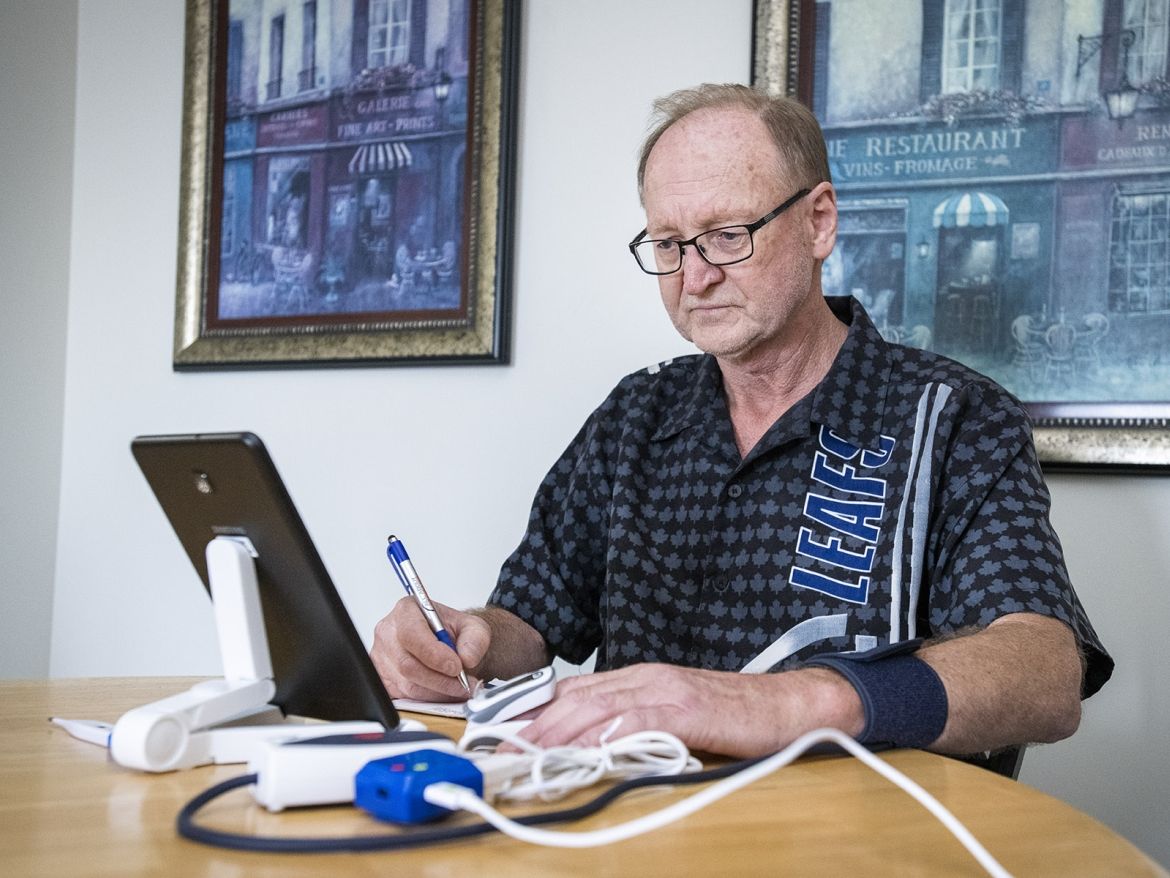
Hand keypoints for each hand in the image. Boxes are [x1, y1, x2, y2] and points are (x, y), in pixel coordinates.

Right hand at [370, 597, 490, 700]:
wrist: (447, 644)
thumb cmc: (453, 632)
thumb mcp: (473, 627)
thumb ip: (475, 639)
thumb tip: (467, 658)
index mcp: (406, 611)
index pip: (411, 634)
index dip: (434, 654)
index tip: (456, 666)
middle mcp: (388, 633)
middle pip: (407, 664)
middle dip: (440, 679)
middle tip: (464, 683)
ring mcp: (382, 659)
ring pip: (408, 685)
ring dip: (438, 691)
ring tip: (460, 688)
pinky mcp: (384, 681)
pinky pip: (406, 697)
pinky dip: (430, 698)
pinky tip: (445, 691)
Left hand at [514, 663, 862, 758]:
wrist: (789, 705)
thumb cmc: (732, 717)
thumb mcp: (672, 716)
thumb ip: (633, 725)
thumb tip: (589, 751)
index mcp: (637, 678)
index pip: (570, 692)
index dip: (529, 714)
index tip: (497, 738)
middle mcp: (644, 678)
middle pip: (572, 700)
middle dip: (529, 728)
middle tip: (496, 755)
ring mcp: (665, 691)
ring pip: (595, 708)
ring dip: (553, 735)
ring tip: (522, 758)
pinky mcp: (688, 710)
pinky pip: (636, 724)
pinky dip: (603, 738)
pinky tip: (580, 753)